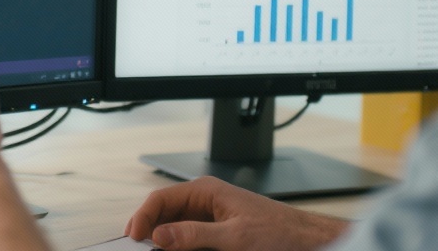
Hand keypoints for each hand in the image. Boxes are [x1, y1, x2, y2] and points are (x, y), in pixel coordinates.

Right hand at [125, 176, 349, 250]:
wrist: (304, 239)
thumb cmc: (277, 232)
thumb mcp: (233, 237)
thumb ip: (195, 235)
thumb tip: (161, 235)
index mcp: (206, 191)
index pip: (161, 199)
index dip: (143, 217)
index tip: (132, 237)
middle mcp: (205, 200)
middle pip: (164, 212)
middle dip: (149, 228)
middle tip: (136, 248)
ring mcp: (211, 214)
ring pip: (174, 225)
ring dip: (162, 238)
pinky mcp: (217, 229)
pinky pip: (189, 234)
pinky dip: (177, 244)